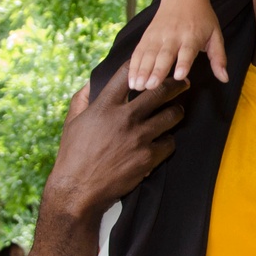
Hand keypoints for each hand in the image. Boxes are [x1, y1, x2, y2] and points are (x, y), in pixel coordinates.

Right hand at [45, 64, 187, 221]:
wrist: (78, 191)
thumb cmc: (73, 155)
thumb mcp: (72, 122)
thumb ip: (83, 98)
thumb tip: (91, 80)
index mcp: (104, 106)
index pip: (128, 73)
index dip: (142, 65)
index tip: (152, 64)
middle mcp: (124, 118)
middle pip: (161, 91)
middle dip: (176, 84)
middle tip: (183, 82)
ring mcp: (138, 138)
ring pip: (172, 115)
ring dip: (176, 112)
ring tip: (176, 111)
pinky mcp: (148, 157)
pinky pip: (170, 142)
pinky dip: (168, 141)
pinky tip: (164, 141)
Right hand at [129, 0, 227, 90]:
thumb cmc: (202, 18)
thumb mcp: (215, 35)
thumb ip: (219, 58)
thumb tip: (225, 78)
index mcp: (192, 36)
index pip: (187, 51)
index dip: (183, 63)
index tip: (179, 76)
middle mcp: (173, 35)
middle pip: (164, 55)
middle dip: (157, 71)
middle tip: (150, 86)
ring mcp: (158, 35)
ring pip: (148, 54)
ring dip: (141, 71)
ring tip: (137, 86)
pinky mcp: (147, 36)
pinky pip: (138, 52)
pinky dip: (133, 65)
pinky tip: (130, 79)